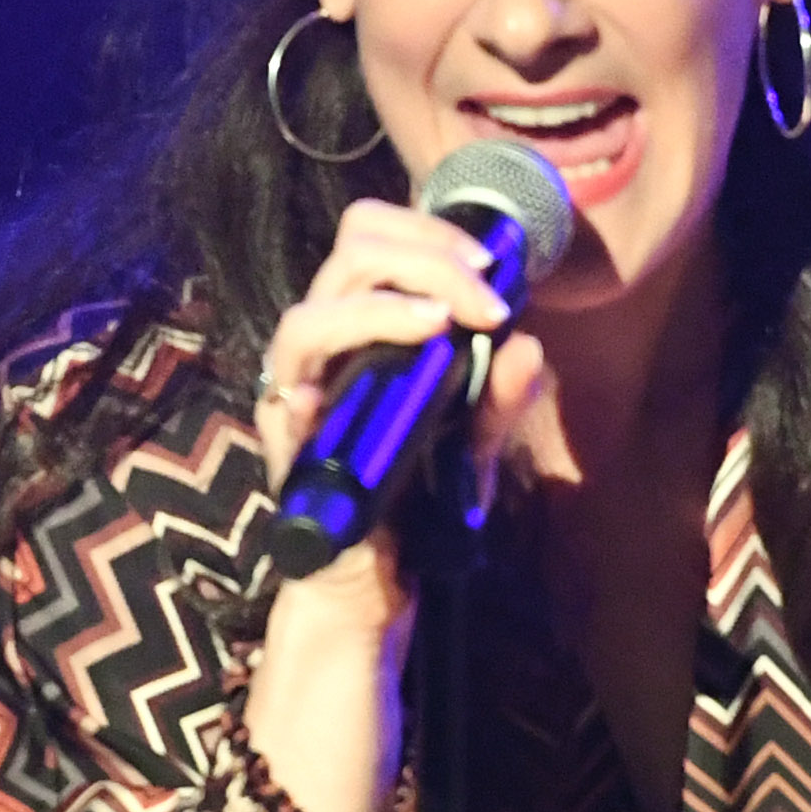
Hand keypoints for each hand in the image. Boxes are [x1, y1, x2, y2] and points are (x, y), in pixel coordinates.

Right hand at [249, 200, 553, 557]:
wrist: (372, 581)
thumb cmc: (414, 501)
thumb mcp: (473, 447)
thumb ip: (501, 400)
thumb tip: (528, 346)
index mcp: (366, 325)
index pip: (373, 236)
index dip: (428, 230)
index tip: (490, 264)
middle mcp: (328, 346)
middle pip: (350, 255)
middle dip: (425, 258)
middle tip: (483, 299)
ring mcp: (300, 392)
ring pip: (308, 319)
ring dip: (378, 309)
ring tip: (440, 323)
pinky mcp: (286, 447)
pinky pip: (281, 405)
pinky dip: (308, 392)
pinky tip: (340, 392)